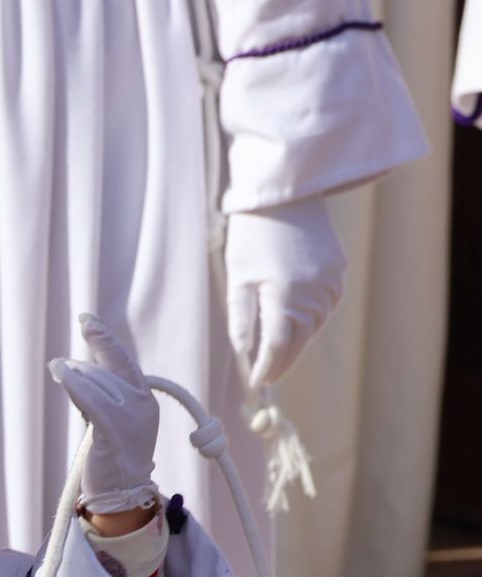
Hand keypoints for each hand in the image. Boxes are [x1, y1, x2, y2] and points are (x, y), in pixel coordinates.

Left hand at [49, 314, 159, 514]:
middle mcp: (143, 407)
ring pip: (99, 382)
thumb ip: (105, 396)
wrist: (121, 496)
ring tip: (57, 368)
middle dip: (93, 350)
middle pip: (112, 368)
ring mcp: (131, 419)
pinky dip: (76, 386)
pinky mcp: (114, 432)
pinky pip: (93, 402)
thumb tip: (82, 372)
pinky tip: (61, 374)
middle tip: (75, 335)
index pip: (124, 363)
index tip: (88, 320)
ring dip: (74, 372)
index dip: (106, 340)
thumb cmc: (112, 459)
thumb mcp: (114, 420)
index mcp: (145, 402)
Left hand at [224, 197, 345, 387]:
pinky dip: (308, 320)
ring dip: (295, 344)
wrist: (286, 193)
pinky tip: (295, 325)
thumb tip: (244, 352)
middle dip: (280, 364)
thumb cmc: (252, 233)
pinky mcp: (338, 272)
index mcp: (286, 297)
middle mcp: (315, 294)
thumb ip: (241, 317)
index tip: (254, 383)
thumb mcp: (238, 276)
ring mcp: (331, 283)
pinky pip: (324, 306)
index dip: (265, 368)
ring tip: (276, 357)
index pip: (277, 347)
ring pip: (313, 326)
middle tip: (264, 379)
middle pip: (298, 343)